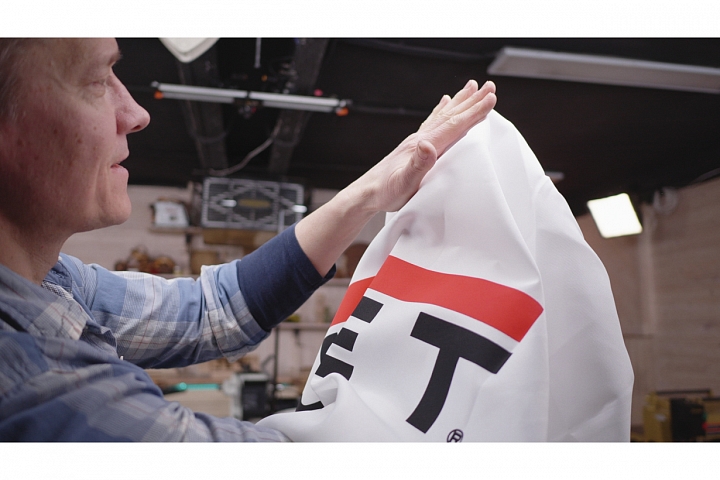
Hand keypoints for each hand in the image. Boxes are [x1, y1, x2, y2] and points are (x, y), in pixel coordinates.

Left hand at [295, 80, 495, 275]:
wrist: (367, 193)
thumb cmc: (386, 192)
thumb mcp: (404, 183)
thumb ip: (417, 164)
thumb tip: (427, 144)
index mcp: (422, 146)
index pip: (453, 125)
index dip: (473, 112)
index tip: (491, 98)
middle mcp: (420, 138)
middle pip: (451, 115)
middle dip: (472, 101)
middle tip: (489, 86)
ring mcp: (417, 141)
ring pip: (443, 115)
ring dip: (459, 101)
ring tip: (471, 87)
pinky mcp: (414, 146)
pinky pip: (432, 122)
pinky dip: (441, 111)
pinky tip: (444, 103)